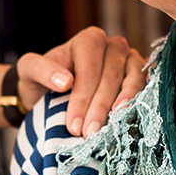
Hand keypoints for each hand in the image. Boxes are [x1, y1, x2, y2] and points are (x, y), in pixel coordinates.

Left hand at [17, 25, 146, 135]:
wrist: (53, 93)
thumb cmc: (43, 80)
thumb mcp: (29, 71)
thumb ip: (41, 70)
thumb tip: (65, 81)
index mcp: (88, 40)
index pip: (90, 68)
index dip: (83, 97)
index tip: (73, 125)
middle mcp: (113, 46)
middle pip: (111, 75)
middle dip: (99, 107)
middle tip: (89, 134)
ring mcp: (131, 60)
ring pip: (133, 79)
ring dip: (123, 105)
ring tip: (112, 127)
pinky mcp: (141, 76)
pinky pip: (146, 87)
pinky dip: (138, 102)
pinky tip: (128, 120)